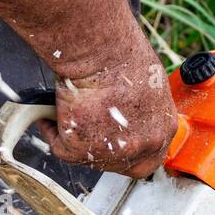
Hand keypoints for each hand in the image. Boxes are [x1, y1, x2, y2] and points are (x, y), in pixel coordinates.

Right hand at [39, 40, 178, 178]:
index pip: (149, 156)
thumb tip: (127, 111)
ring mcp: (113, 152)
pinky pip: (60, 148)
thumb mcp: (147, 85)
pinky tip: (50, 114)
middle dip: (102, 150)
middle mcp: (143, 147)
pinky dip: (52, 130)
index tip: (115, 141)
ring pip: (88, 156)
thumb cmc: (122, 56)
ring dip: (77, 137)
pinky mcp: (81, 150)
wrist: (100, 52)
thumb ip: (141, 108)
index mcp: (163, 130)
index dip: (129, 151)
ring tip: (69, 112)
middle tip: (87, 131)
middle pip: (119, 163)